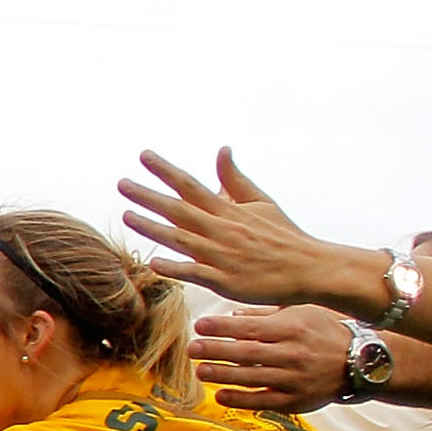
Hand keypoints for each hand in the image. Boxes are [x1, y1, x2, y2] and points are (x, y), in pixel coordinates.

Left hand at [119, 150, 386, 315]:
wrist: (309, 268)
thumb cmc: (283, 236)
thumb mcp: (261, 201)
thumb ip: (235, 179)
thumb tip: (222, 149)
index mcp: (228, 210)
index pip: (190, 186)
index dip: (165, 170)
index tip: (143, 155)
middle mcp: (221, 229)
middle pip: (179, 209)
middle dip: (149, 196)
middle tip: (122, 184)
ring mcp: (222, 255)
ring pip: (182, 239)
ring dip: (153, 228)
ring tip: (126, 216)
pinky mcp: (226, 281)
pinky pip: (197, 274)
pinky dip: (176, 268)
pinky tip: (154, 263)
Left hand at [189, 306, 351, 412]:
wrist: (361, 361)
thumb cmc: (327, 332)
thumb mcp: (303, 312)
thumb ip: (266, 314)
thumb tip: (232, 315)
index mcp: (293, 328)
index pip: (251, 328)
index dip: (223, 327)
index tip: (200, 325)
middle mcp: (293, 354)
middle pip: (247, 353)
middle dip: (216, 350)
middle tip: (193, 348)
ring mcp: (294, 379)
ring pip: (252, 378)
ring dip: (222, 375)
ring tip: (200, 370)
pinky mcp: (295, 400)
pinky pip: (263, 401)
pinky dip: (240, 399)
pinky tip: (220, 395)